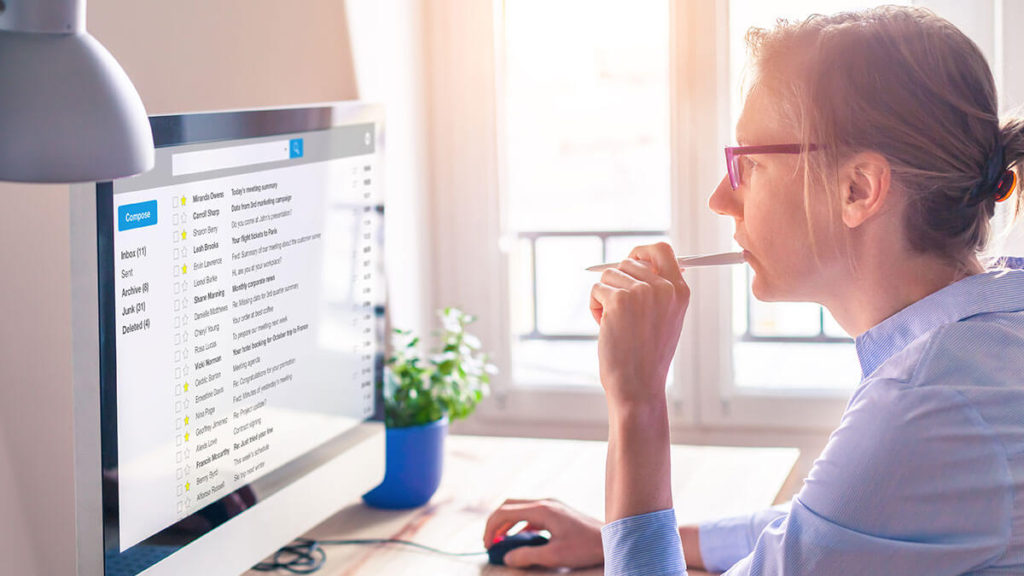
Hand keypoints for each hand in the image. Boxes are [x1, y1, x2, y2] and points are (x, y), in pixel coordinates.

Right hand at [482, 498, 603, 568]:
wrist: (611, 539)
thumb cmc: (585, 547)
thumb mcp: (554, 556)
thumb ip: (527, 556)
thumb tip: (507, 557)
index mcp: (541, 510)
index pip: (505, 511)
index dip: (491, 527)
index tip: (487, 545)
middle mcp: (545, 502)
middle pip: (509, 506)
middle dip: (496, 523)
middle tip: (490, 542)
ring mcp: (551, 505)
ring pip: (520, 509)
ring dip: (508, 524)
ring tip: (501, 542)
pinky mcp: (557, 512)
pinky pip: (531, 514)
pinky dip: (520, 525)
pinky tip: (521, 540)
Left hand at [589, 242, 689, 408]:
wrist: (638, 386)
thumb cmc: (647, 356)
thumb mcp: (666, 319)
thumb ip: (659, 289)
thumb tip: (638, 261)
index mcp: (680, 291)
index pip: (661, 250)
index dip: (641, 252)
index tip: (630, 260)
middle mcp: (663, 287)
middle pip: (627, 262)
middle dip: (617, 284)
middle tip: (621, 313)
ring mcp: (641, 292)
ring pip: (608, 276)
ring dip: (605, 298)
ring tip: (616, 324)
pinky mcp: (618, 300)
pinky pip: (596, 290)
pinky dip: (595, 308)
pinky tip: (605, 328)